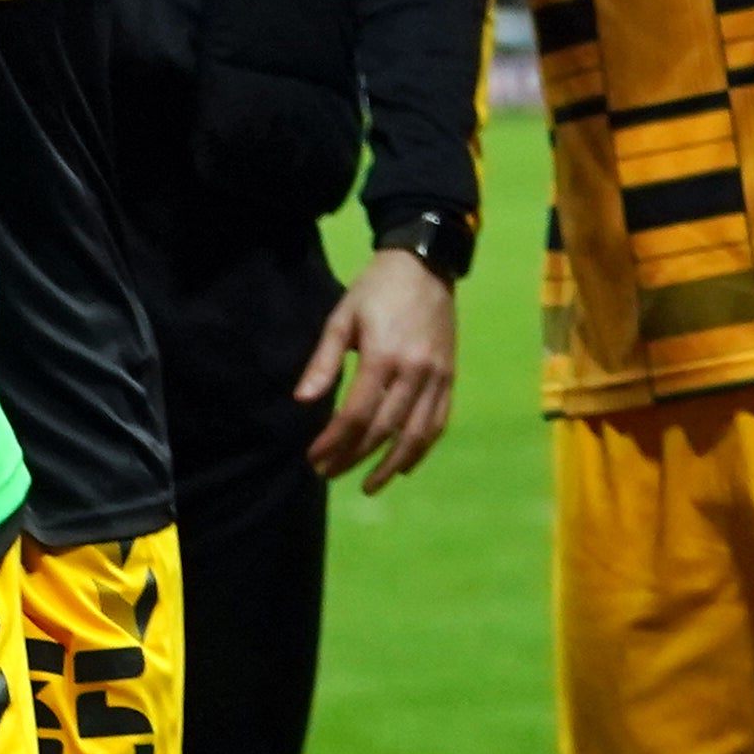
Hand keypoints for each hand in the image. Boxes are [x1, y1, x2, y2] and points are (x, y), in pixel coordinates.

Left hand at [297, 243, 458, 488]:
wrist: (426, 267)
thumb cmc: (375, 291)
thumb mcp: (341, 319)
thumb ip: (324, 362)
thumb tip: (303, 401)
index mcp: (384, 357)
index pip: (357, 414)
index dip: (334, 441)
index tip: (314, 458)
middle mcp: (416, 372)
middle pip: (384, 429)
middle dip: (355, 457)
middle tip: (328, 474)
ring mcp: (438, 377)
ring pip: (417, 433)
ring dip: (392, 465)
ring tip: (369, 486)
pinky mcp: (451, 377)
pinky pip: (439, 421)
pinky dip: (422, 447)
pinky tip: (404, 465)